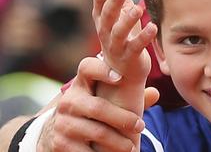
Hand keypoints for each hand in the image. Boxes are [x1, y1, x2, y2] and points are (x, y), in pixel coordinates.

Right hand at [36, 57, 159, 151]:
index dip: (101, 70)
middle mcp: (69, 101)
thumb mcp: (102, 98)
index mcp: (81, 84)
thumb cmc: (89, 110)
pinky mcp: (60, 143)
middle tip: (140, 126)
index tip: (119, 77)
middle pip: (98, 107)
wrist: (55, 132)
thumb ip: (127, 95)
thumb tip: (155, 93)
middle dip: (123, 118)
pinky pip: (86, 151)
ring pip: (97, 132)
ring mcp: (63, 123)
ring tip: (132, 147)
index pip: (86, 68)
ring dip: (118, 142)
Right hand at [93, 0, 155, 81]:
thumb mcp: (116, 13)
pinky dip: (144, 37)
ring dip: (128, 20)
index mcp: (102, 20)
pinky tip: (153, 26)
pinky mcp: (129, 58)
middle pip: (107, 15)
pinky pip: (136, 47)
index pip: (99, 3)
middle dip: (114, 1)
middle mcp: (105, 33)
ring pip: (119, 32)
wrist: (122, 72)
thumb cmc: (121, 36)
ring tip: (138, 9)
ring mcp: (116, 47)